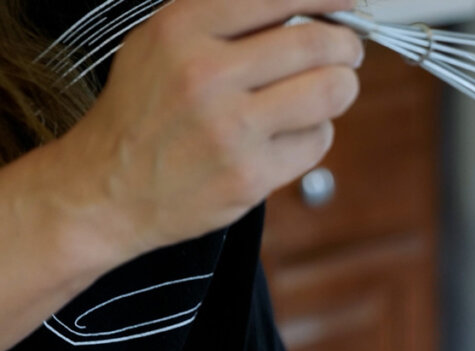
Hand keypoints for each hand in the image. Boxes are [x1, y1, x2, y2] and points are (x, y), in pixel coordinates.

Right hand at [58, 0, 363, 257]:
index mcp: (182, 31)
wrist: (106, 188)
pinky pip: (317, 141)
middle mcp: (206, 75)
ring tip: (330, 89)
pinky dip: (315, 134)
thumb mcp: (162, 44)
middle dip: (347, 46)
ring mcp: (230, 129)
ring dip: (342, 87)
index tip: (348, 3)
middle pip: (318, 44)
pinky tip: (290, 134)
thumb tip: (305, 10)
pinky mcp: (250, 175)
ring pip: (331, 92)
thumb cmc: (143, 113)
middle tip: (348, 52)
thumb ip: (225, 20)